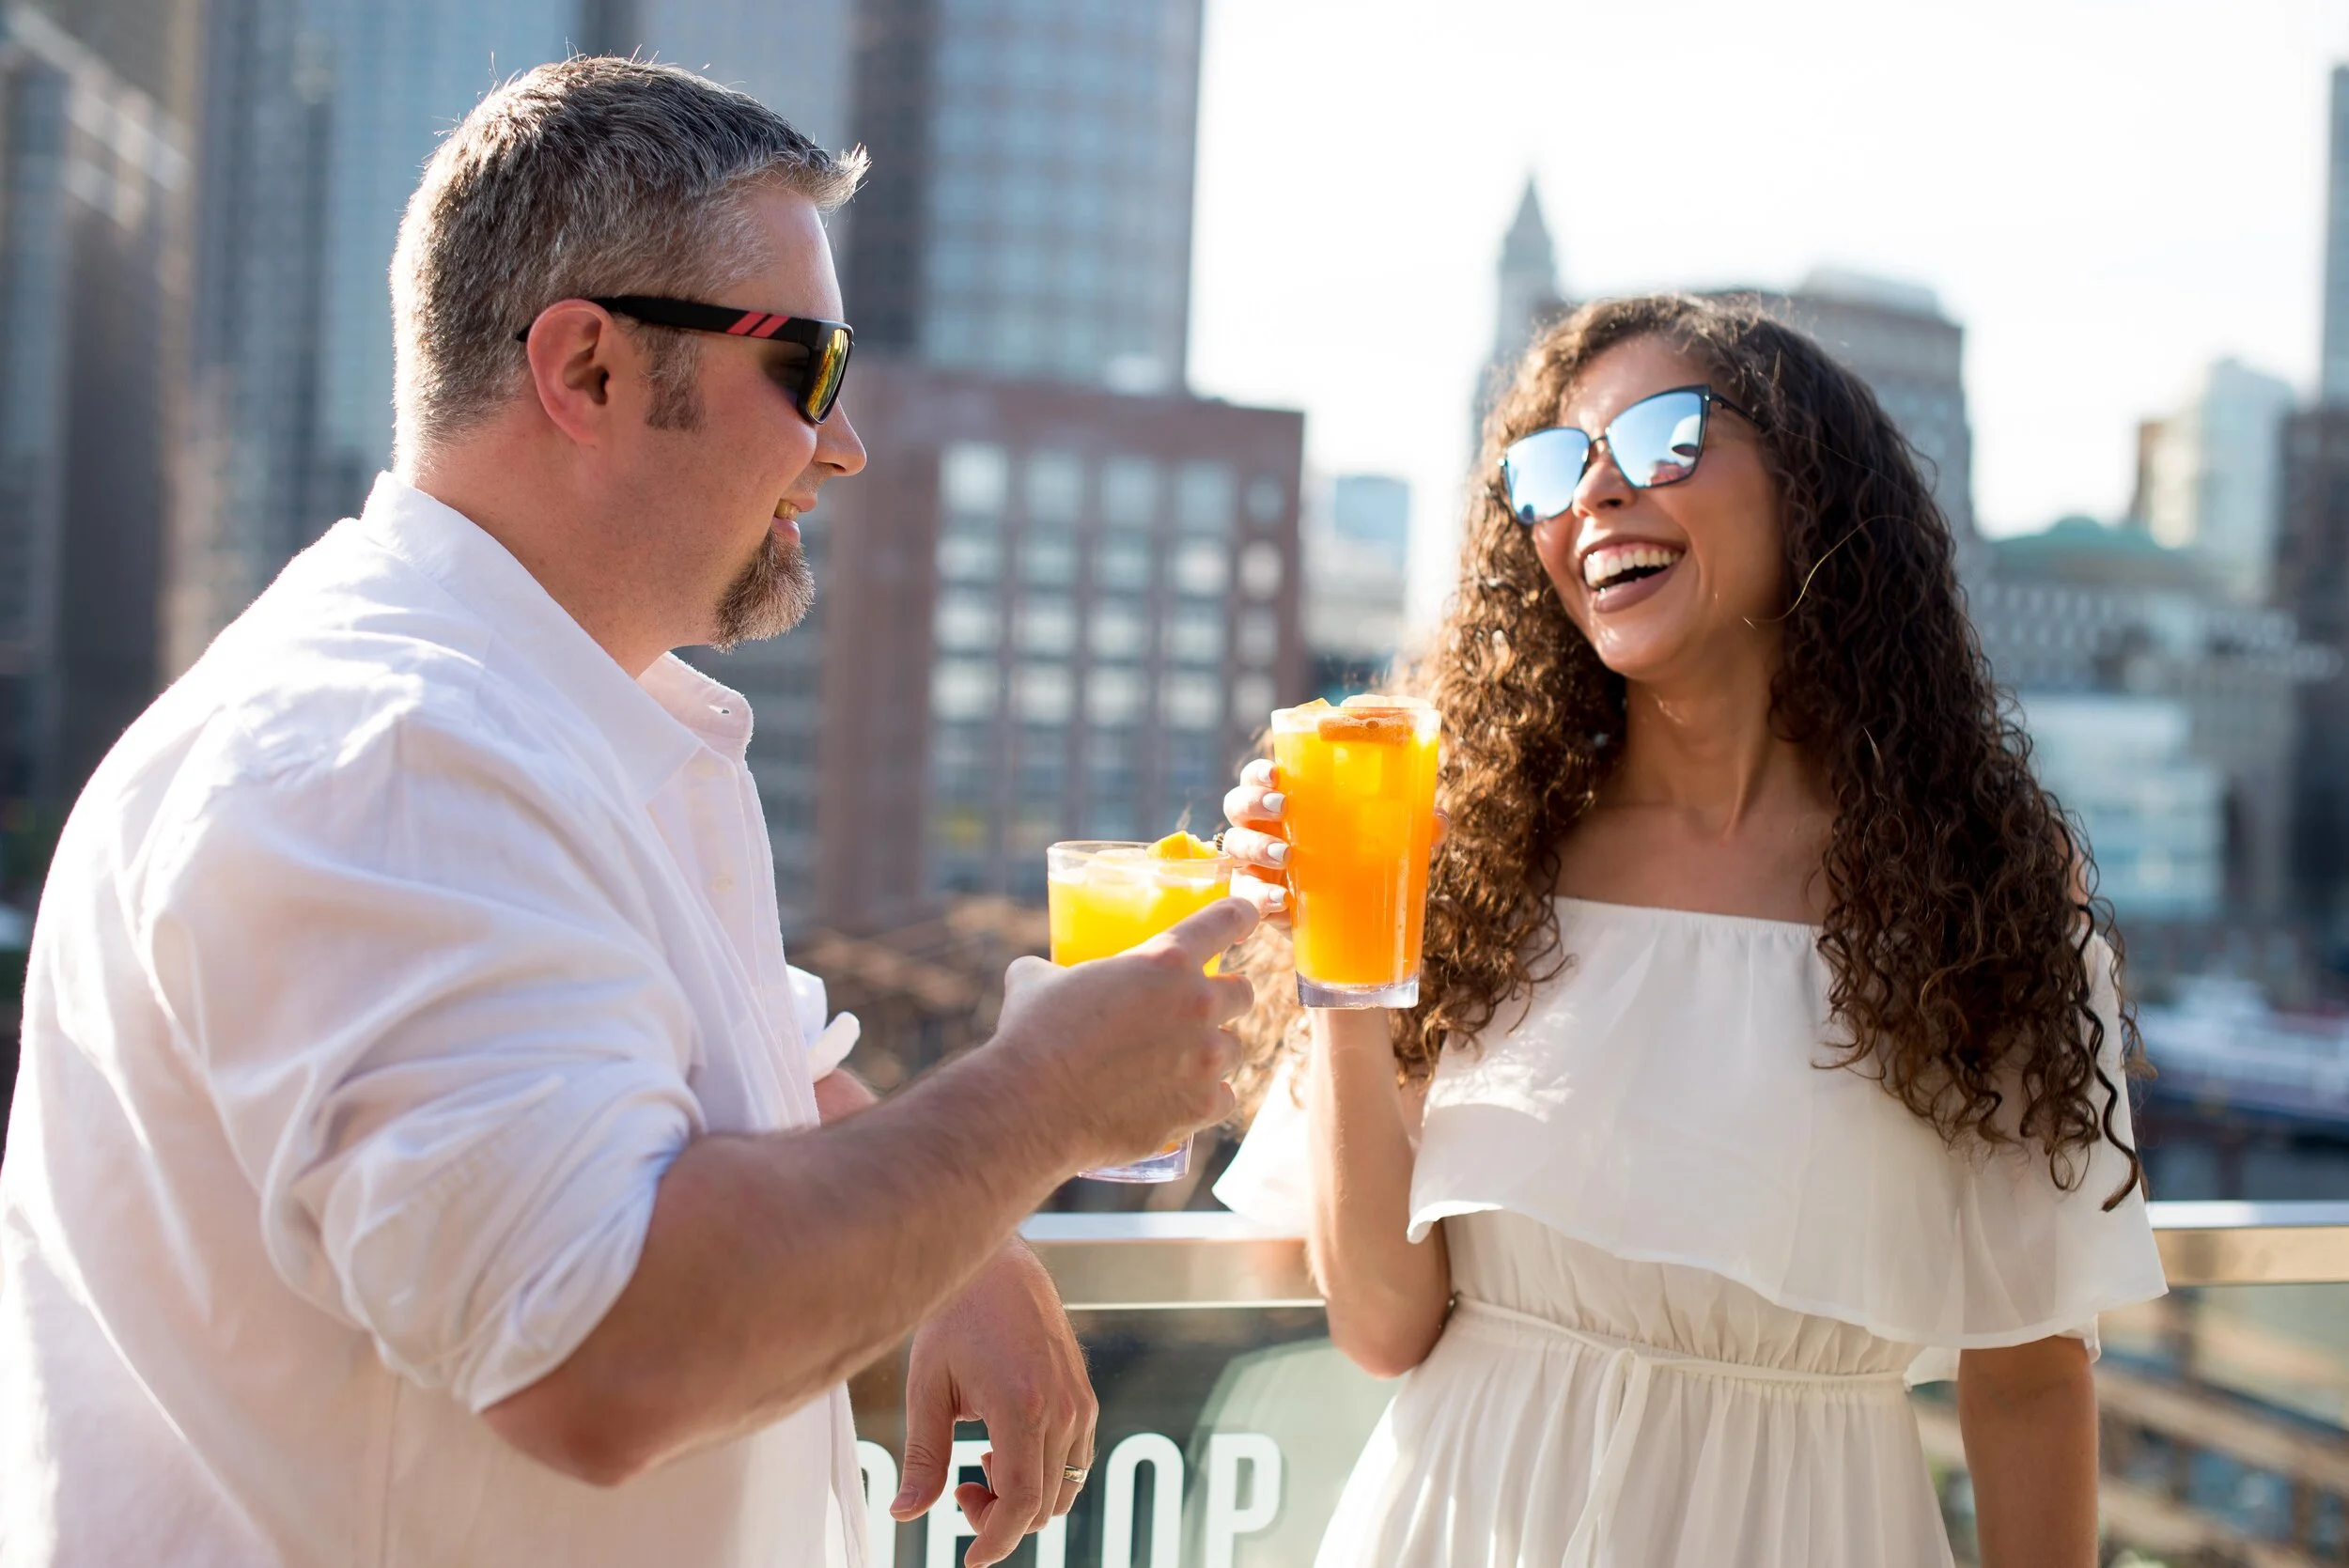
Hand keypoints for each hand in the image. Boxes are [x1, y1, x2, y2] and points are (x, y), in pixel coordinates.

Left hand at [892, 1243, 1096, 1565]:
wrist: (997, 1265)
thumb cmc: (957, 1317)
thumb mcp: (927, 1388)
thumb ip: (923, 1457)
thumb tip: (906, 1512)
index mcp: (1022, 1407)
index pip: (1020, 1503)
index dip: (994, 1540)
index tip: (970, 1557)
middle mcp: (1062, 1408)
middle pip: (1044, 1504)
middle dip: (1001, 1519)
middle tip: (959, 1493)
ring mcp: (1078, 1401)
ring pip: (1065, 1488)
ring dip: (1025, 1498)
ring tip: (979, 1468)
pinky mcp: (1083, 1394)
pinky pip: (1076, 1459)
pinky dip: (1045, 1473)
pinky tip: (1004, 1447)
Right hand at [991, 899, 1257, 1172]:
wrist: (1032, 1107)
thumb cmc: (1033, 1035)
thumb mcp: (1037, 979)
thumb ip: (1055, 969)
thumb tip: (1040, 973)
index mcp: (1165, 959)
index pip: (1226, 919)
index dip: (1241, 914)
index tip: (1249, 915)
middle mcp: (1197, 1003)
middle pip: (1243, 992)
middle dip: (1224, 997)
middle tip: (1197, 1008)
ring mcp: (1205, 1058)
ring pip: (1234, 1048)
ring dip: (1213, 1051)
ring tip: (1180, 1061)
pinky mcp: (1200, 1106)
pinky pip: (1223, 1098)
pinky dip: (1205, 1099)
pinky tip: (1181, 1100)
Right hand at [1221, 759, 1448, 925]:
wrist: (1349, 930)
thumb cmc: (1360, 867)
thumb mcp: (1388, 846)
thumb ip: (1414, 829)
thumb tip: (1438, 819)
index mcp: (1287, 803)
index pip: (1260, 777)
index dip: (1259, 772)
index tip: (1277, 773)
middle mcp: (1262, 828)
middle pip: (1237, 804)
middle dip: (1253, 802)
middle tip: (1283, 809)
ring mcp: (1254, 864)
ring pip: (1234, 845)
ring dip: (1255, 846)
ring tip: (1287, 855)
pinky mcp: (1255, 899)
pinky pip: (1242, 893)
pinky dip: (1257, 896)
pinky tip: (1280, 901)